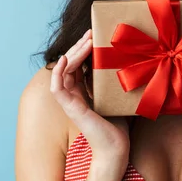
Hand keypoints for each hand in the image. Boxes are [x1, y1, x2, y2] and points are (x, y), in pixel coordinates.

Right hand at [50, 29, 129, 161]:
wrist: (116, 147)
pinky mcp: (71, 108)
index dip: (82, 49)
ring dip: (72, 53)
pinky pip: (56, 87)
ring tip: (85, 41)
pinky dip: (57, 72)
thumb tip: (124, 60)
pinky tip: (64, 59)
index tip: (93, 36)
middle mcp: (74, 95)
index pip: (77, 65)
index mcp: (83, 92)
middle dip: (78, 46)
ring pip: (63, 71)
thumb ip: (112, 81)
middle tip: (90, 33)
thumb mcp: (115, 96)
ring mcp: (70, 101)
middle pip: (69, 65)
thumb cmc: (118, 125)